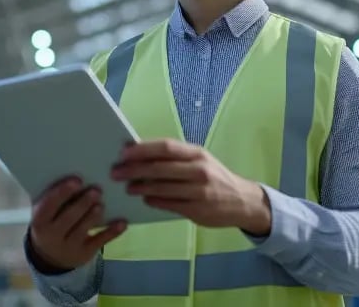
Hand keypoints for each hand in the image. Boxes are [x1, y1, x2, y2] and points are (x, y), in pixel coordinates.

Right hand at [28, 177, 126, 272]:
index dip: (62, 193)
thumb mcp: (45, 213)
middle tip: (96, 190)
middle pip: (68, 218)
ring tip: (101, 204)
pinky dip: (112, 232)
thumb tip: (77, 172)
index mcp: (40, 221)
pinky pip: (100, 242)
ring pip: (83, 230)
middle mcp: (52, 236)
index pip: (49, 206)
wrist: (51, 257)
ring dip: (93, 216)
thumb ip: (55, 197)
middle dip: (83, 203)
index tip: (77, 181)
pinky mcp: (85, 254)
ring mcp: (69, 247)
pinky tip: (123, 223)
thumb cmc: (50, 222)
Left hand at [111, 139, 271, 234]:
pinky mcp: (197, 210)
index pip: (166, 147)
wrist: (242, 201)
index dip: (143, 149)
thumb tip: (141, 155)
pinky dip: (154, 201)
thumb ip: (176, 159)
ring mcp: (199, 191)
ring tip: (127, 187)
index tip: (123, 152)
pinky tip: (145, 199)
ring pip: (163, 188)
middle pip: (160, 167)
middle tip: (116, 172)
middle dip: (135, 169)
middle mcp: (199, 170)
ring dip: (141, 187)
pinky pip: (170, 204)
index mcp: (197, 153)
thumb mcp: (200, 161)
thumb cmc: (215, 177)